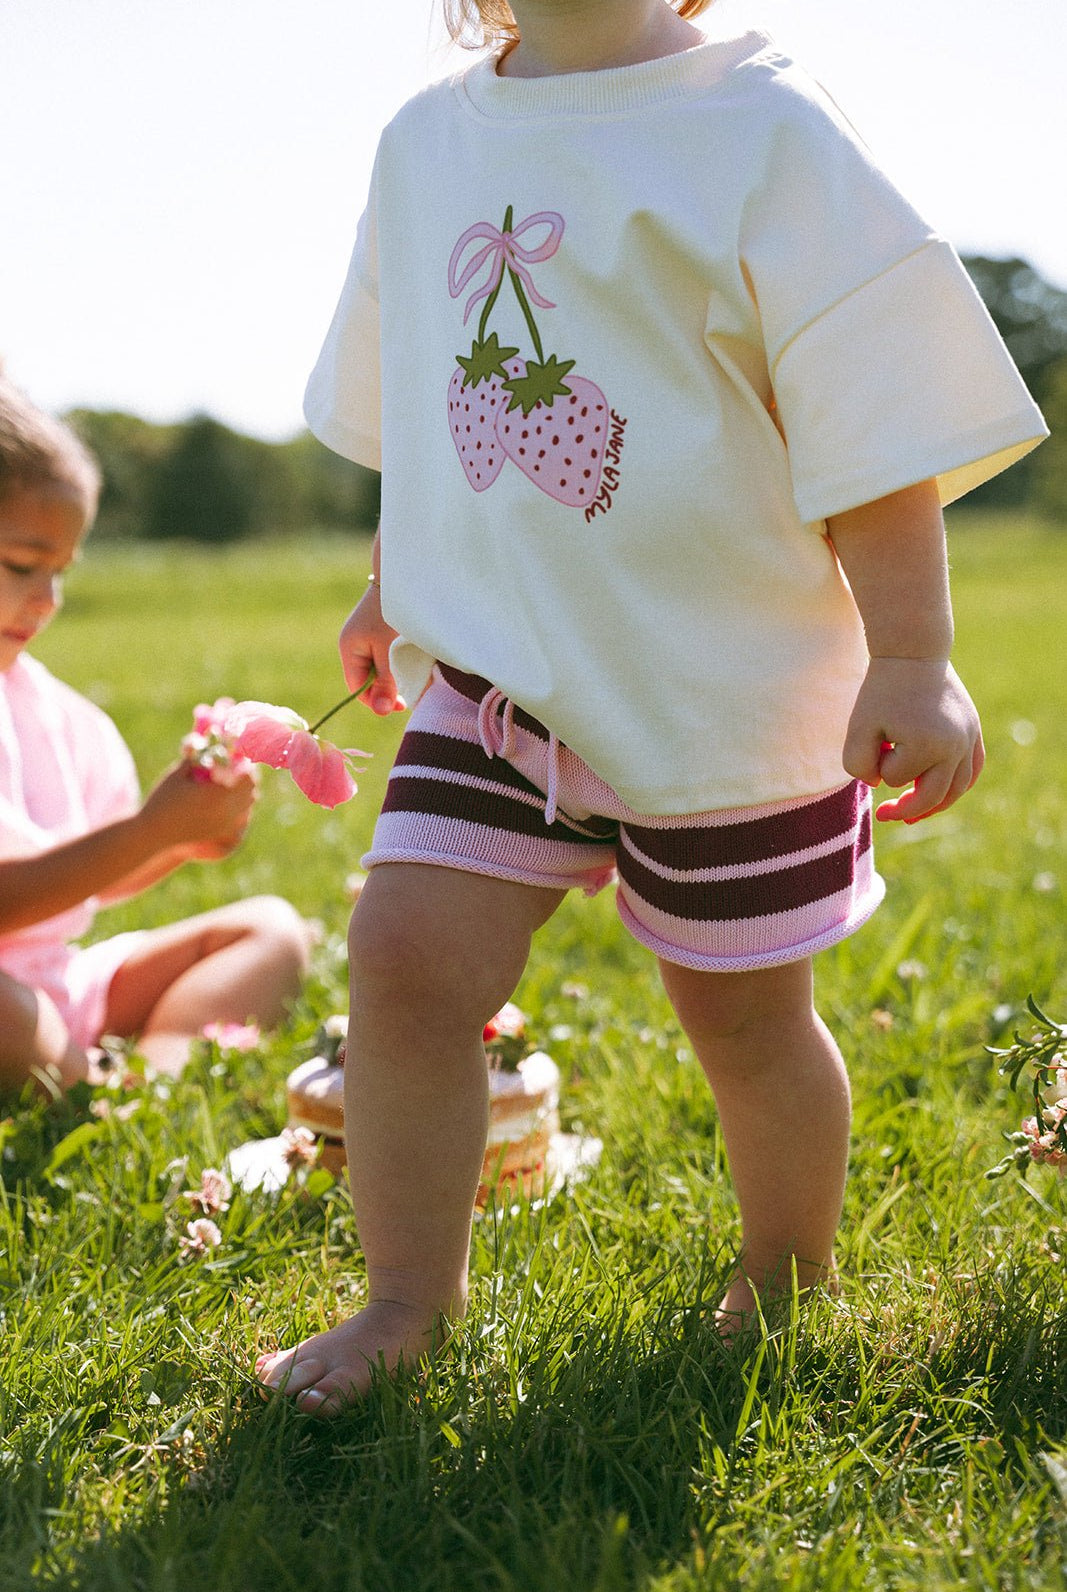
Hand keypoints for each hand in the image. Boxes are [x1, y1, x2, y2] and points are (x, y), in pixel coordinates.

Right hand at [138, 762, 257, 856]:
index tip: (235, 755)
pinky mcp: (222, 831)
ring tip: (229, 780)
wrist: (155, 833)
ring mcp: (226, 822)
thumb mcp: (178, 773)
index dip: (244, 762)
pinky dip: (238, 804)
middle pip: (252, 788)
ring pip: (249, 802)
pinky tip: (224, 798)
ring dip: (244, 789)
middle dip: (246, 775)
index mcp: (218, 793)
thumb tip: (207, 741)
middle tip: (234, 766)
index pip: (248, 775)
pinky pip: (241, 814)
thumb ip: (195, 756)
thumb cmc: (162, 800)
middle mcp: (227, 809)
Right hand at [339, 584, 404, 715]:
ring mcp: (365, 637)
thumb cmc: (394, 614)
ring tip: (414, 681)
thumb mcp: (390, 651)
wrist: (403, 577)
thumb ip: (386, 681)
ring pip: (379, 669)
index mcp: (349, 649)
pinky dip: (398, 664)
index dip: (376, 701)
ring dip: (395, 677)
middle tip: (409, 699)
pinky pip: (385, 656)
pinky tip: (412, 665)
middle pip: (367, 680)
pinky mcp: (379, 632)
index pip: (357, 688)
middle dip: (387, 690)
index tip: (400, 706)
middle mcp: (354, 644)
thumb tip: (382, 711)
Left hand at [842, 657, 983, 823]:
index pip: (896, 779)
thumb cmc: (882, 690)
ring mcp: (969, 739)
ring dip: (935, 806)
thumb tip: (881, 786)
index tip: (875, 740)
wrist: (913, 653)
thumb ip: (858, 765)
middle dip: (906, 809)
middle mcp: (955, 746)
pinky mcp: (974, 731)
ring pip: (957, 789)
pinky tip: (942, 795)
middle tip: (884, 815)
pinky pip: (973, 769)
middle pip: (932, 796)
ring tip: (912, 817)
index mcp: (927, 745)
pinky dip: (958, 786)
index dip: (879, 764)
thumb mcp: (858, 727)